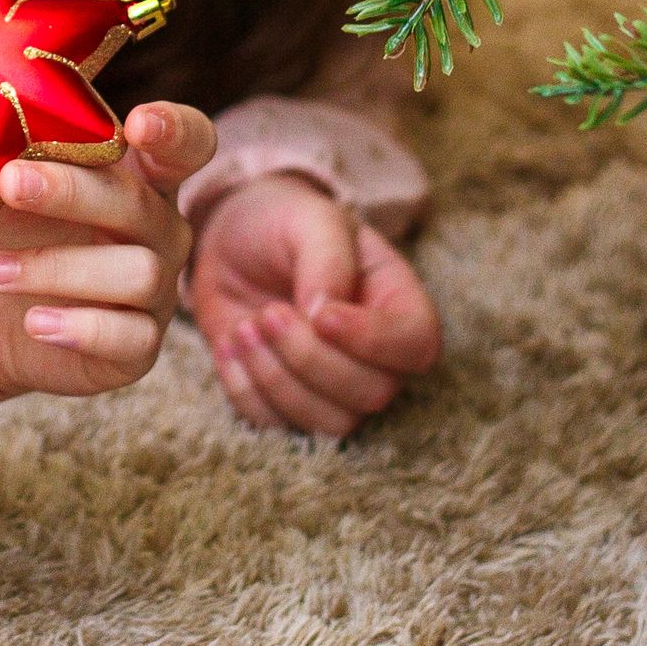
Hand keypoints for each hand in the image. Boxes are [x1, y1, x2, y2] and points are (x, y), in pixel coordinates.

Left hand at [0, 101, 215, 400]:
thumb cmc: (8, 222)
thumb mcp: (3, 180)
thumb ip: (13, 148)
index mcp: (141, 175)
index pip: (188, 142)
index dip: (174, 130)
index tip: (137, 125)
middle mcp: (162, 229)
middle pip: (140, 204)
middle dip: (72, 192)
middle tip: (9, 183)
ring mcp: (158, 290)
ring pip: (137, 273)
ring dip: (54, 268)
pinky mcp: (140, 346)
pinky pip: (129, 337)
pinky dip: (78, 328)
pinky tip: (34, 322)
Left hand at [189, 175, 440, 438]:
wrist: (231, 239)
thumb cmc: (283, 223)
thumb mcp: (310, 219)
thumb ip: (328, 260)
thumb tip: (325, 315)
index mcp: (398, 301)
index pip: (416, 343)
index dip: (373, 341)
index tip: (321, 314)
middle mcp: (376, 354)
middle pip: (373, 393)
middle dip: (310, 359)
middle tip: (268, 313)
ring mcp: (333, 385)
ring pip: (331, 423)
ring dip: (277, 380)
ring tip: (245, 327)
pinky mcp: (287, 402)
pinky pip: (276, 426)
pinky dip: (244, 388)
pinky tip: (230, 342)